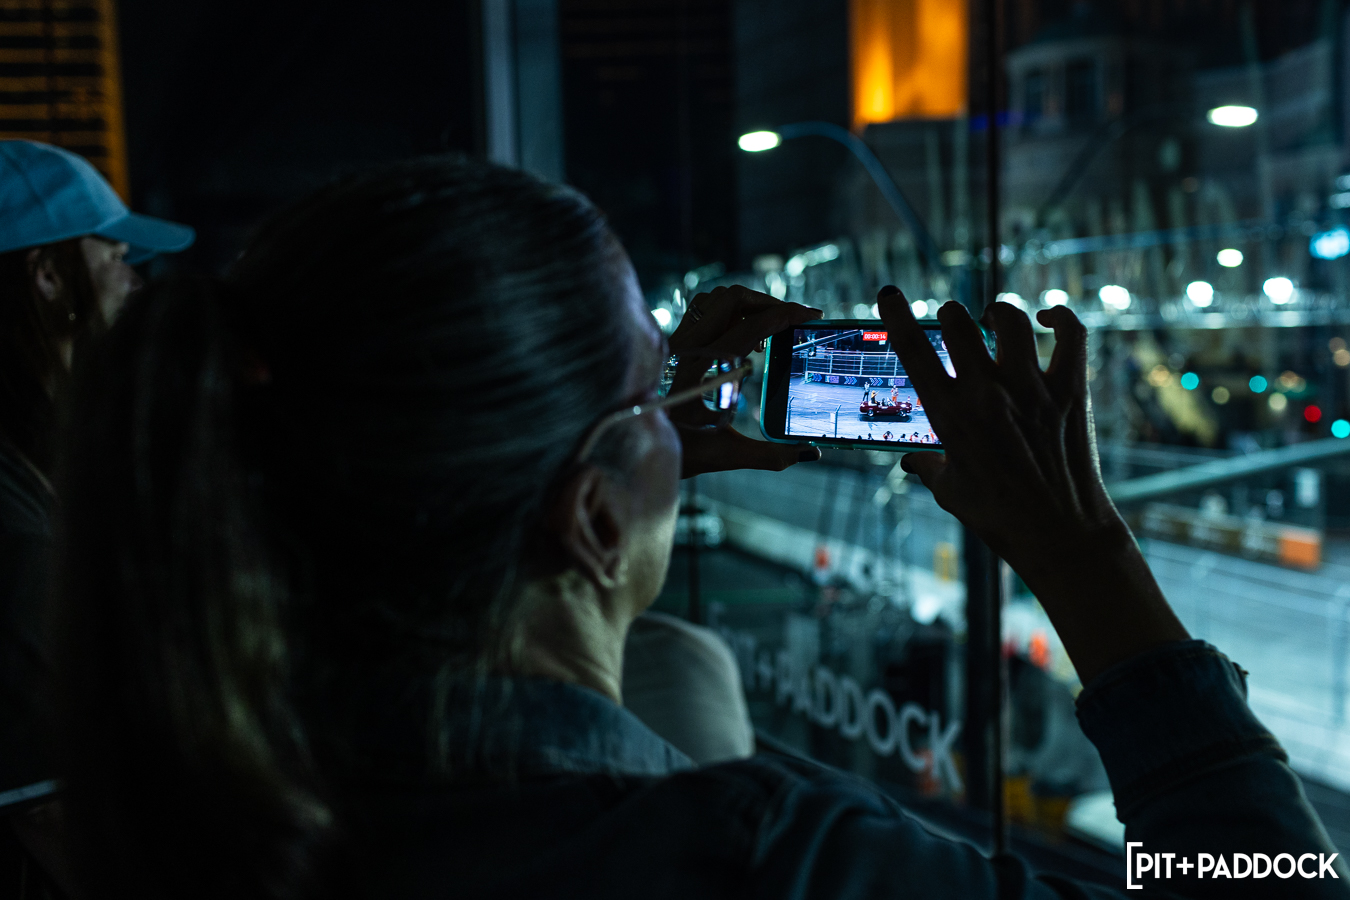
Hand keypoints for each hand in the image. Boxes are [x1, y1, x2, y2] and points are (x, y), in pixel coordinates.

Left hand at [670, 285, 821, 477]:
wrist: (640, 446)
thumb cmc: (680, 452)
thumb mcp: (727, 455)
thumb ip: (770, 455)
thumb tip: (810, 454)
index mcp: (697, 371)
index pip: (746, 328)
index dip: (782, 316)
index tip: (809, 315)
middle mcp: (684, 349)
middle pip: (732, 299)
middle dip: (770, 303)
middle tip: (795, 318)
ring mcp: (677, 342)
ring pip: (717, 299)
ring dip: (749, 304)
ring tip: (771, 328)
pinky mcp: (675, 342)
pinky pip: (705, 310)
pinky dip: (731, 311)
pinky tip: (746, 334)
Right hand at [876, 287, 1118, 563]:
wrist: (1060, 534)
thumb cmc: (999, 518)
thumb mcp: (950, 492)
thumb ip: (929, 467)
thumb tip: (913, 461)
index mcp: (950, 415)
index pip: (914, 351)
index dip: (896, 316)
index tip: (890, 295)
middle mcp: (988, 393)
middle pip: (959, 323)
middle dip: (949, 314)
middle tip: (950, 321)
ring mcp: (1032, 388)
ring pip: (1010, 319)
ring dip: (995, 311)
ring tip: (991, 317)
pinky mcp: (1071, 390)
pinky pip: (1071, 334)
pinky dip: (1060, 316)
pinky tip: (1048, 317)